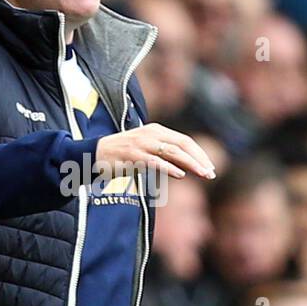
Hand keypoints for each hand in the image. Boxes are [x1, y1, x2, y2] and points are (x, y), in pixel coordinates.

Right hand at [95, 123, 214, 180]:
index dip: (199, 154)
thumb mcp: (146, 148)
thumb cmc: (123, 155)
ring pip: (173, 152)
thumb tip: (184, 167)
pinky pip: (155, 161)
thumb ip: (164, 153)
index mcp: (156, 130)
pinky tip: (180, 175)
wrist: (95, 155)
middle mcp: (151, 134)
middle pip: (182, 144)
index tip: (210, 167)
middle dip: (200, 159)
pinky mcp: (133, 156)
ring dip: (191, 164)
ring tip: (203, 174)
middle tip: (211, 173)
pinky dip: (169, 168)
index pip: (184, 140)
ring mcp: (142, 144)